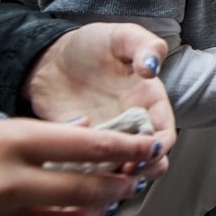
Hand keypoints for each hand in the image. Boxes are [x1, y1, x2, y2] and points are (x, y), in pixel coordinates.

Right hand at [0, 117, 160, 215]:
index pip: (83, 144)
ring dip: (93, 212)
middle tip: (136, 175)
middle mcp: (0, 186)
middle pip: (85, 188)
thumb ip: (21, 132)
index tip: (148, 142)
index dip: (123, 146)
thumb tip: (75, 127)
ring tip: (108, 200)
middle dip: (118, 183)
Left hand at [24, 22, 174, 179]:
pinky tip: (74, 166)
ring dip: (115, 178)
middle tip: (125, 169)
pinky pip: (87, 171)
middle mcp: (131, 126)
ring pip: (121, 173)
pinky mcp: (79, 148)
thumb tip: (152, 69)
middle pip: (149, 162)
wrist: (50, 57)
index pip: (165, 135)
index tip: (149, 150)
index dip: (161, 147)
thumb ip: (145, 45)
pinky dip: (84, 175)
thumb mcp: (122, 37)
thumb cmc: (91, 45)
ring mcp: (105, 140)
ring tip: (99, 171)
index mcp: (149, 103)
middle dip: (143, 171)